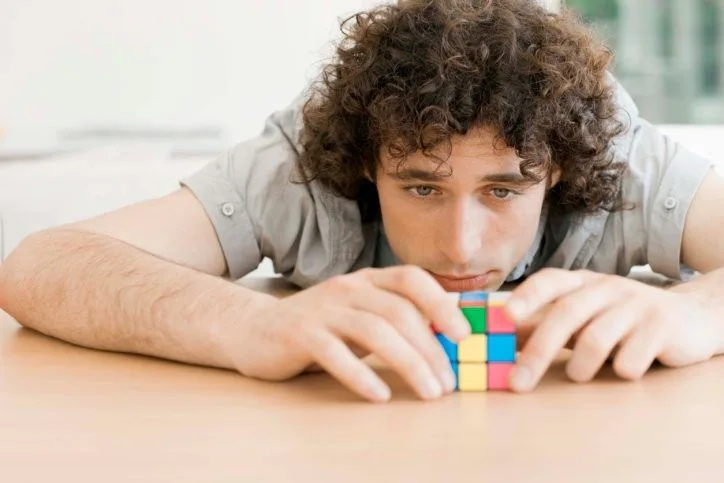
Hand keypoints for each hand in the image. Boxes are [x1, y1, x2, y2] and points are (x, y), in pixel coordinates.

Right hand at [221, 266, 470, 401]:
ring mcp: (323, 310)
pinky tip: (380, 395)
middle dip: (430, 349)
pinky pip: (335, 354)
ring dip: (408, 363)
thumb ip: (393, 322)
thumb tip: (445, 344)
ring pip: (374, 331)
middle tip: (447, 383)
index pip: (411, 279)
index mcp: (367, 281)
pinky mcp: (300, 334)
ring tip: (428, 392)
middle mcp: (348, 288)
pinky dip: (361, 375)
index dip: (441, 303)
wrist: (254, 330)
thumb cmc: (319, 328)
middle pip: (399, 312)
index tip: (462, 335)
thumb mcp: (359, 316)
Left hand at [504, 268, 720, 391]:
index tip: (506, 317)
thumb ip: (542, 324)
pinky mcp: (662, 326)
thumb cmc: (619, 320)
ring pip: (596, 337)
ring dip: (580, 365)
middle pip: (566, 315)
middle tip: (518, 382)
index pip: (549, 281)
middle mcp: (606, 287)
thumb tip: (495, 340)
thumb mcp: (581, 315)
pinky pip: (633, 356)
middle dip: (538, 351)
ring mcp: (636, 304)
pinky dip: (622, 369)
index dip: (526, 297)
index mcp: (581, 282)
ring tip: (579, 375)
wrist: (689, 317)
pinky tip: (624, 370)